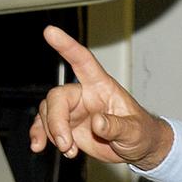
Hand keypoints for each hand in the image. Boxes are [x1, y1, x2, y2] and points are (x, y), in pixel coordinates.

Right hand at [28, 25, 173, 169]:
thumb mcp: (134, 131)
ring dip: (50, 132)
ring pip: (47, 111)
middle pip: (57, 96)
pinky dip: (40, 136)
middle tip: (65, 143)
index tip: (50, 32)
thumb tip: (98, 122)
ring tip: (68, 150)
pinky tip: (42, 146)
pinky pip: (43, 125)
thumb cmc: (140, 133)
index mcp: (102, 87)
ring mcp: (74, 110)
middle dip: (55, 121)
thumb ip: (116, 126)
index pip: (83, 61)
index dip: (67, 46)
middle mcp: (84, 95)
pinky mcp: (67, 126)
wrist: (138, 149)